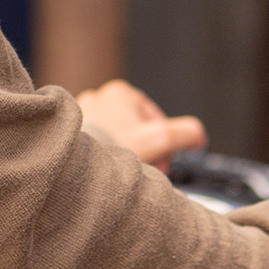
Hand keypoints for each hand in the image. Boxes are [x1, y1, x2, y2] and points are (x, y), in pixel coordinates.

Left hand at [76, 79, 207, 168]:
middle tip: (144, 173)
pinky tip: (107, 175)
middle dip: (145, 154)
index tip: (161, 165)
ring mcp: (80, 116)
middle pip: (136, 132)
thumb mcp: (161, 140)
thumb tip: (198, 137)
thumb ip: (187, 134)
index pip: (155, 121)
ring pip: (117, 141)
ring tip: (124, 176)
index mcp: (120, 92)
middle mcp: (97, 98)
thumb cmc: (113, 149)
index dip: (164, 146)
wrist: (70, 167)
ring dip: (127, 158)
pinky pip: (97, 148)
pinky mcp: (69, 135)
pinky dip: (106, 161)